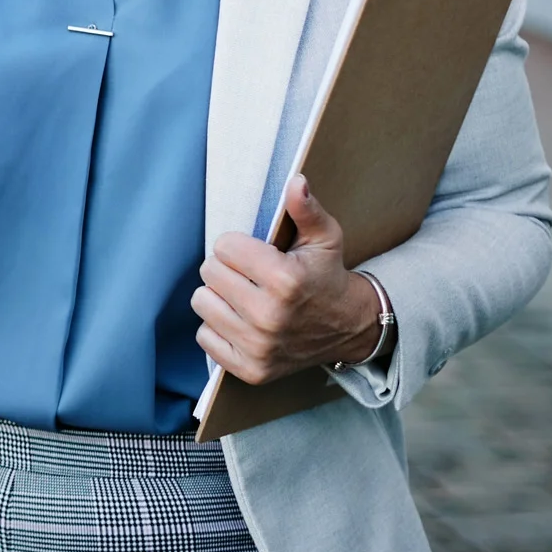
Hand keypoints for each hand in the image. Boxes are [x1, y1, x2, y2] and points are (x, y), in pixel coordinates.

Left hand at [193, 176, 387, 384]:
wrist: (348, 329)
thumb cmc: (327, 276)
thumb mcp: (324, 239)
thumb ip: (305, 209)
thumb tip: (295, 181)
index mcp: (286, 280)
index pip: (223, 247)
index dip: (238, 246)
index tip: (258, 255)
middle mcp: (269, 316)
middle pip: (209, 273)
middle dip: (227, 269)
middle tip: (251, 277)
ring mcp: (259, 346)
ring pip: (202, 303)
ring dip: (219, 297)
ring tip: (245, 297)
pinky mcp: (250, 369)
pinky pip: (204, 337)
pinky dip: (218, 328)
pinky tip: (243, 322)